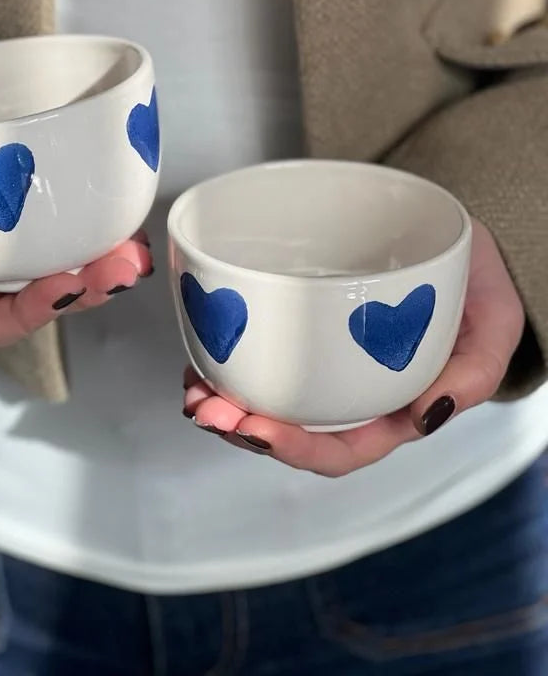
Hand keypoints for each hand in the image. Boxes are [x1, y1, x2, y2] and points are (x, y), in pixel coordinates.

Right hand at [0, 76, 152, 345]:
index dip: (37, 311)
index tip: (70, 284)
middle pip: (45, 290)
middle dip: (92, 285)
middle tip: (127, 262)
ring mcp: (4, 225)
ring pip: (62, 251)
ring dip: (104, 251)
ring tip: (136, 240)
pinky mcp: (18, 187)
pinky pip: (61, 206)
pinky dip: (94, 208)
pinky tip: (120, 199)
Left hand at [183, 218, 523, 472]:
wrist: (455, 236)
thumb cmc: (478, 286)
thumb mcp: (495, 327)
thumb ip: (472, 374)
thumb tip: (422, 415)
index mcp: (392, 408)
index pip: (340, 450)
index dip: (295, 449)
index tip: (256, 429)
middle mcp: (350, 391)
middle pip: (289, 429)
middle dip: (240, 428)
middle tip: (203, 406)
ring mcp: (323, 360)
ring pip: (266, 394)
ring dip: (223, 397)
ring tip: (191, 384)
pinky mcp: (302, 323)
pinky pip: (262, 349)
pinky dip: (228, 354)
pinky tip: (204, 346)